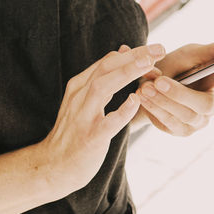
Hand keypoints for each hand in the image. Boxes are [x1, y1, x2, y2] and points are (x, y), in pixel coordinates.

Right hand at [38, 43, 163, 196]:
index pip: (107, 61)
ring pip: (103, 87)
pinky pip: (108, 122)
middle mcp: (79, 96)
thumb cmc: (74, 132)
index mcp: (79, 86)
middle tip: (160, 48)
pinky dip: (122, 110)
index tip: (155, 50)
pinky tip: (136, 101)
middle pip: (106, 67)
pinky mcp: (90, 137)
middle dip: (133, 56)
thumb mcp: (84, 101)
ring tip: (149, 65)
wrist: (53, 165)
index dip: (132, 54)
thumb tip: (122, 51)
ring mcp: (83, 116)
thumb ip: (102, 78)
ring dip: (127, 73)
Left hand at [128, 40, 213, 136]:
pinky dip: (155, 109)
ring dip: (163, 100)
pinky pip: (170, 123)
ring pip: (186, 115)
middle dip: (180, 93)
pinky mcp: (183, 130)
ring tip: (145, 87)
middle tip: (159, 81)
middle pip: (206, 104)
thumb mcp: (189, 54)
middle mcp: (213, 103)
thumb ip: (212, 50)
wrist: (148, 86)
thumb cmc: (175, 67)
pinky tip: (142, 97)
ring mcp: (200, 120)